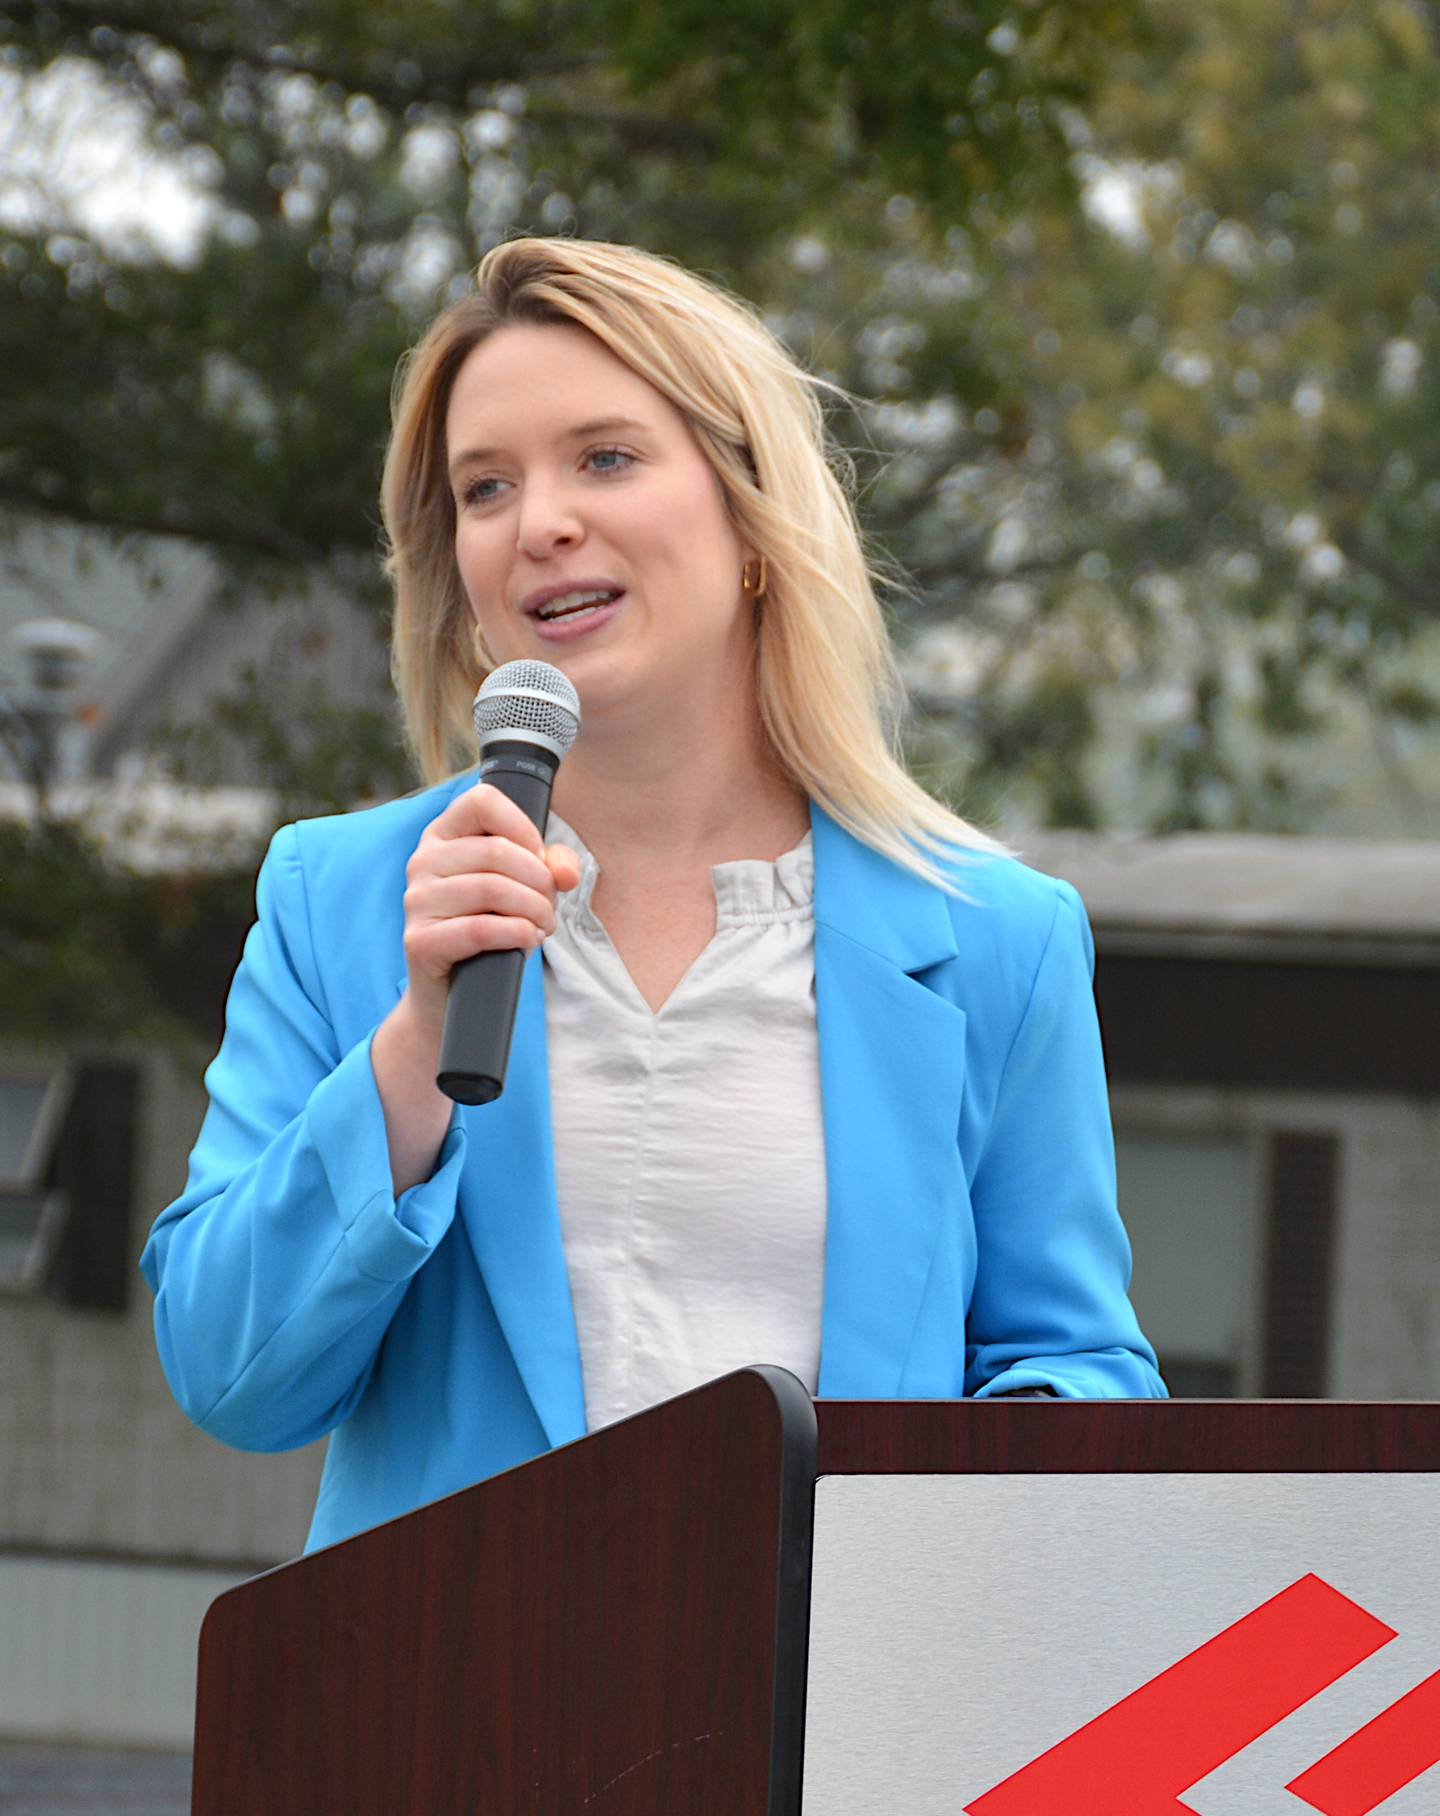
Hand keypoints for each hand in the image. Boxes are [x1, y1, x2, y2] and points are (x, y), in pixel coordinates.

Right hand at [397, 782, 580, 1042]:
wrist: (451, 993)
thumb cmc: (489, 928)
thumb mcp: (524, 887)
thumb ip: (551, 866)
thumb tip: (565, 871)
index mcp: (444, 835)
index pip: (483, 801)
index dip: (523, 828)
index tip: (539, 860)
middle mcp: (422, 861)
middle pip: (497, 851)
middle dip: (539, 882)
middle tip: (550, 907)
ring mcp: (416, 900)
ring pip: (492, 889)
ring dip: (534, 911)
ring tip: (543, 926)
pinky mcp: (419, 940)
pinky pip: (479, 929)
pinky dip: (516, 934)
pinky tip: (527, 941)